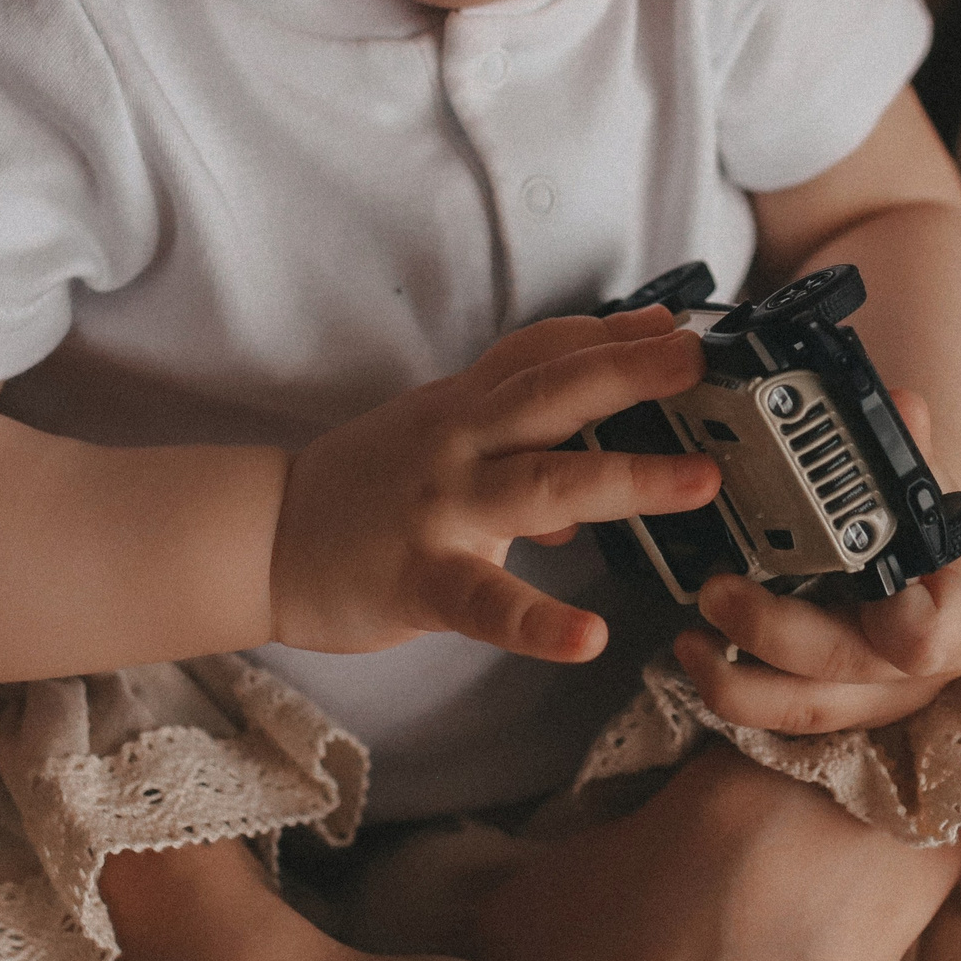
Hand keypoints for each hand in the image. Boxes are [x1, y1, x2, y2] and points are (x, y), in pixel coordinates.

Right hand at [275, 306, 719, 662]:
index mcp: (466, 407)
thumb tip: (590, 495)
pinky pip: (486, 601)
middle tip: (700, 362)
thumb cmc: (360, 490)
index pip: (545, 352)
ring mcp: (441, 508)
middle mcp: (459, 442)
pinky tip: (588, 637)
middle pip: (553, 393)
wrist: (260, 538)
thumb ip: (516, 454)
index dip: (613, 334)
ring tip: (699, 481)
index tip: (679, 324)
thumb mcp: (440, 445)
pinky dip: (538, 621)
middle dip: (630, 372)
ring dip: (626, 477)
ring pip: (542, 483)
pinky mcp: (420, 579)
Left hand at [674, 389, 960, 732]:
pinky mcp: (833, 710)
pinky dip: (732, 690)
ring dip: (734, 680)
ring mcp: (872, 698)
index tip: (870, 604)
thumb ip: (909, 449)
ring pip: (801, 710)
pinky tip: (698, 655)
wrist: (928, 575)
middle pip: (841, 668)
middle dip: (768, 632)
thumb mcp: (925, 484)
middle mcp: (917, 668)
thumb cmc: (925, 528)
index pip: (935, 637)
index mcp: (957, 608)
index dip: (906, 632)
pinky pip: (777, 720)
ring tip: (686, 637)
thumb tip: (900, 405)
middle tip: (714, 589)